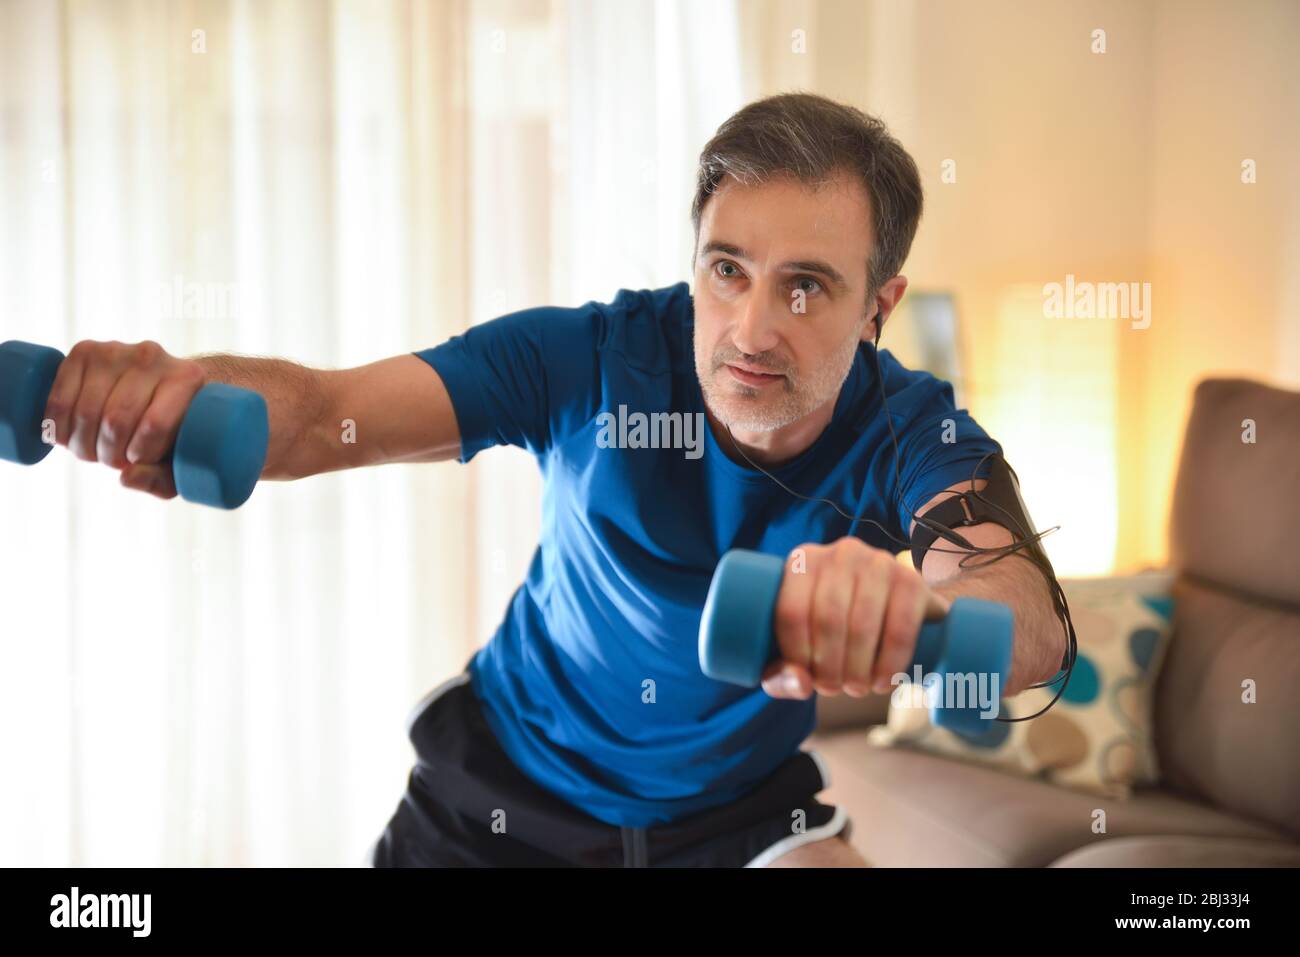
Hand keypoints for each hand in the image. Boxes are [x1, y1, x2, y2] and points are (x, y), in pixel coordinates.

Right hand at [43, 339, 207, 498]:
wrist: (162, 384)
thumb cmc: (177, 428)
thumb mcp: (181, 458)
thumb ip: (163, 477)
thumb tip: (127, 477)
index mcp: (187, 378)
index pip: (155, 425)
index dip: (140, 455)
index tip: (139, 461)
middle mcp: (152, 357)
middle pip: (115, 421)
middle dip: (109, 454)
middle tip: (115, 461)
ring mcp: (115, 351)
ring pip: (85, 413)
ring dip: (84, 446)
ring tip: (96, 450)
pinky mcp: (84, 352)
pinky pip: (59, 400)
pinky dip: (59, 429)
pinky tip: (72, 438)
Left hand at [761, 537, 950, 699]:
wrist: (892, 614)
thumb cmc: (832, 634)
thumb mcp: (799, 651)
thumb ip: (783, 674)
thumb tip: (801, 682)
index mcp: (804, 562)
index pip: (791, 611)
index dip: (798, 655)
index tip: (808, 680)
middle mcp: (840, 553)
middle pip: (827, 619)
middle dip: (830, 667)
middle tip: (834, 690)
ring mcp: (878, 562)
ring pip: (861, 625)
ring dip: (858, 668)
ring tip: (857, 688)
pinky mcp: (911, 579)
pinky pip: (899, 628)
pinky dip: (891, 662)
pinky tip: (883, 681)